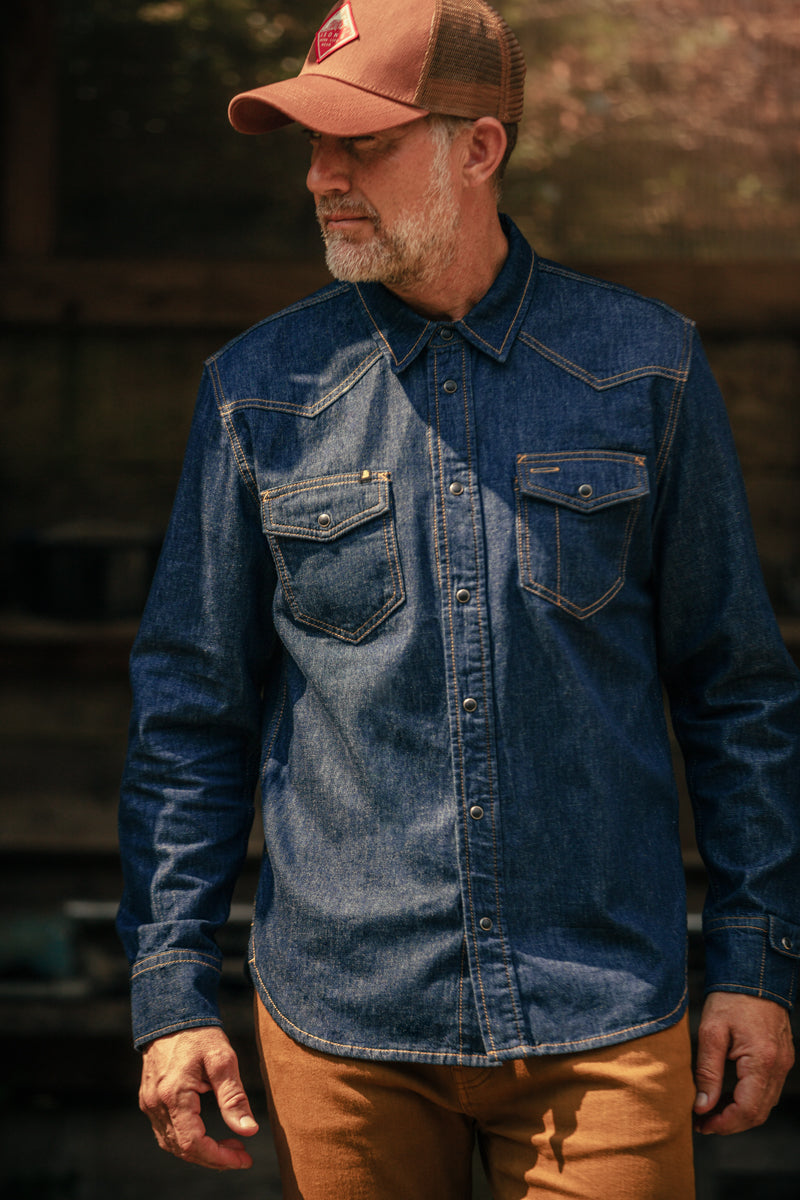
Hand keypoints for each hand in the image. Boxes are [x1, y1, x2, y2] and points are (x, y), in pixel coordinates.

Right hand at [139, 1025, 258, 1168]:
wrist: (172, 1013)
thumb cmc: (199, 1034)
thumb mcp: (223, 1060)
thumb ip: (234, 1098)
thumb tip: (249, 1130)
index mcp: (174, 1095)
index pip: (194, 1143)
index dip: (219, 1157)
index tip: (244, 1158)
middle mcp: (156, 1104)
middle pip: (183, 1149)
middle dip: (214, 1157)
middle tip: (240, 1153)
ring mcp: (150, 1103)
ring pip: (172, 1144)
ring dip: (201, 1151)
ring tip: (228, 1145)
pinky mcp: (149, 1100)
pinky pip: (166, 1131)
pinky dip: (187, 1140)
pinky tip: (207, 1133)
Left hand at [693, 992, 794, 1134]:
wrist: (754, 975)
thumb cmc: (730, 999)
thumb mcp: (711, 1032)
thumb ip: (707, 1072)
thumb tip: (702, 1105)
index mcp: (762, 1061)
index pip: (747, 1110)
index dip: (724, 1123)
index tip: (701, 1123)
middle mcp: (779, 1067)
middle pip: (758, 1113)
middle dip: (730, 1123)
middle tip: (702, 1122)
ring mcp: (784, 1063)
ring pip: (765, 1104)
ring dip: (739, 1114)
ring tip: (710, 1111)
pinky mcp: (782, 1059)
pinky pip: (767, 1090)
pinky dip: (749, 1099)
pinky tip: (727, 1095)